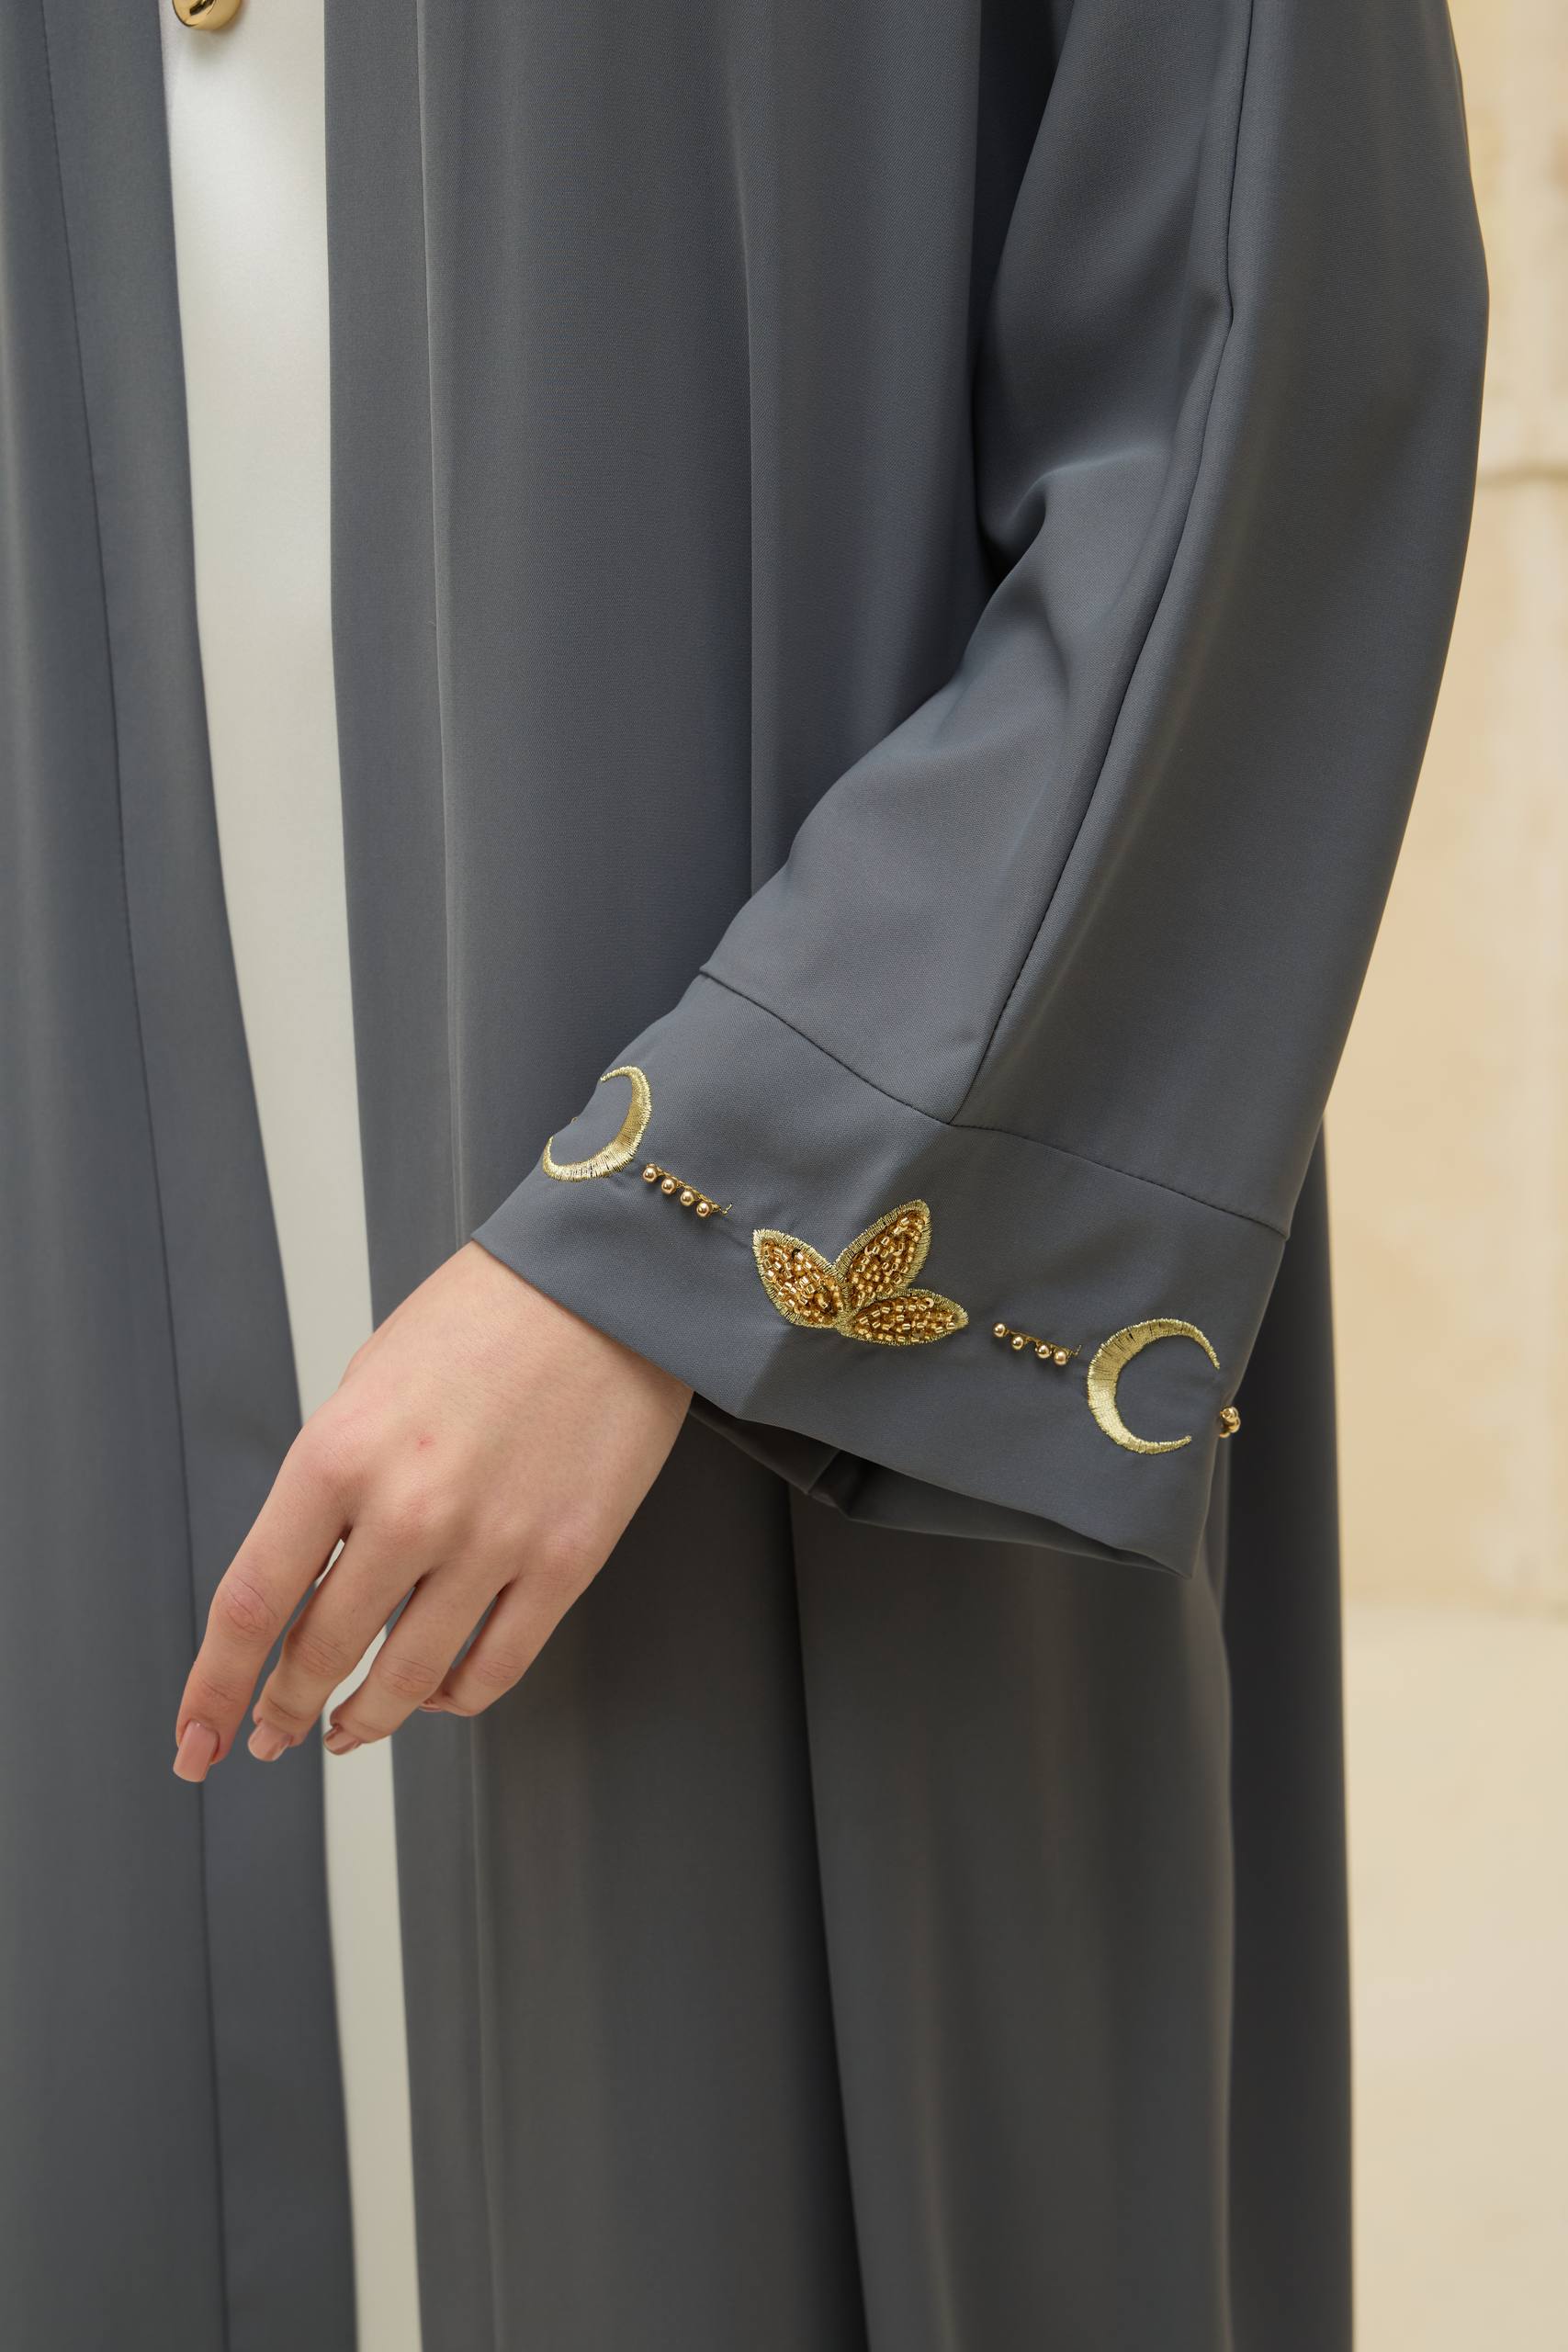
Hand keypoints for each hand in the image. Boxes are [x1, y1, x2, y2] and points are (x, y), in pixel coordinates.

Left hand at [172, 1243, 690, 1780]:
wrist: (606, 1284)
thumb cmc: (486, 1317)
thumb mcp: (368, 1383)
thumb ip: (333, 1484)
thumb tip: (306, 1577)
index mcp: (339, 1454)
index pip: (252, 1604)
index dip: (214, 1688)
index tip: (197, 1737)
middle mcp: (410, 1509)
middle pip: (323, 1653)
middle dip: (285, 1708)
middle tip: (271, 1731)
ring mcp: (493, 1542)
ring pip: (409, 1680)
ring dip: (367, 1718)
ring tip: (349, 1728)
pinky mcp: (566, 1561)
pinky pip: (496, 1668)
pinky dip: (454, 1698)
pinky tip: (436, 1694)